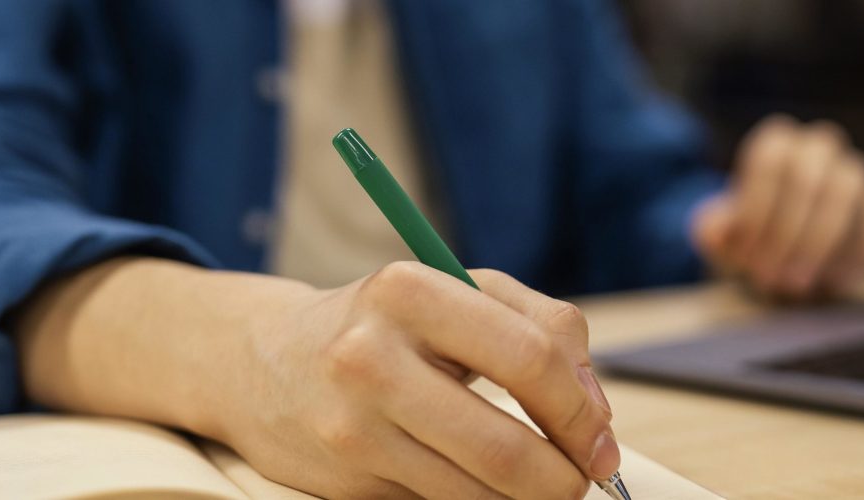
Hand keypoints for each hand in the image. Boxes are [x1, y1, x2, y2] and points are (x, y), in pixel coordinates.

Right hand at [230, 263, 613, 498]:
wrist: (264, 361)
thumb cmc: (386, 323)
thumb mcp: (458, 292)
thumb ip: (542, 327)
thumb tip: (596, 413)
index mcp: (409, 291)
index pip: (529, 358)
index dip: (582, 411)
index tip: (599, 439)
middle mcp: (369, 358)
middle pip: (505, 446)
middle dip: (563, 478)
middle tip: (579, 479)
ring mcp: (351, 426)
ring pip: (476, 493)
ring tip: (537, 484)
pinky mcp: (343, 480)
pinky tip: (478, 484)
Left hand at [692, 115, 863, 299]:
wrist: (782, 262)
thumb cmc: (747, 242)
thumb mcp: (719, 239)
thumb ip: (712, 231)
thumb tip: (716, 232)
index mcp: (776, 144)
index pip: (768, 162)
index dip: (755, 211)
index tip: (744, 256)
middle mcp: (819, 147)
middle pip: (806, 177)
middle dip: (785, 233)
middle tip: (769, 278)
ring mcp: (855, 173)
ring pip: (846, 193)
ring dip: (818, 244)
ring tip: (795, 285)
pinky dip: (857, 255)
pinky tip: (832, 284)